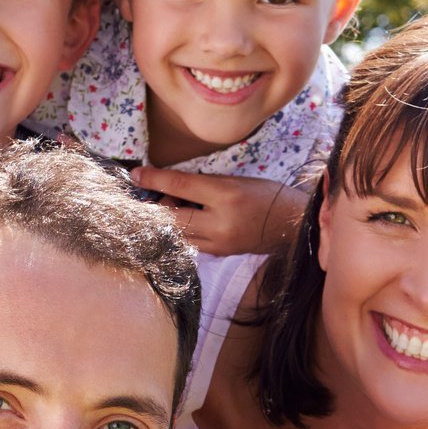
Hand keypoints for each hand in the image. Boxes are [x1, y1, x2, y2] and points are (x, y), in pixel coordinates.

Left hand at [130, 168, 307, 256]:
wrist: (291, 225)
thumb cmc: (264, 195)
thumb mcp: (235, 180)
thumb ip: (203, 183)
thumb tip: (169, 185)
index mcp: (226, 196)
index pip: (181, 186)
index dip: (155, 179)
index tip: (136, 174)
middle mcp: (220, 223)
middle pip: (171, 217)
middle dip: (156, 206)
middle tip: (152, 195)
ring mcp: (218, 243)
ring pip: (176, 234)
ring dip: (167, 220)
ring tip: (174, 207)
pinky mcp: (218, 254)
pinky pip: (188, 242)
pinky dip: (180, 231)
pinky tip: (186, 220)